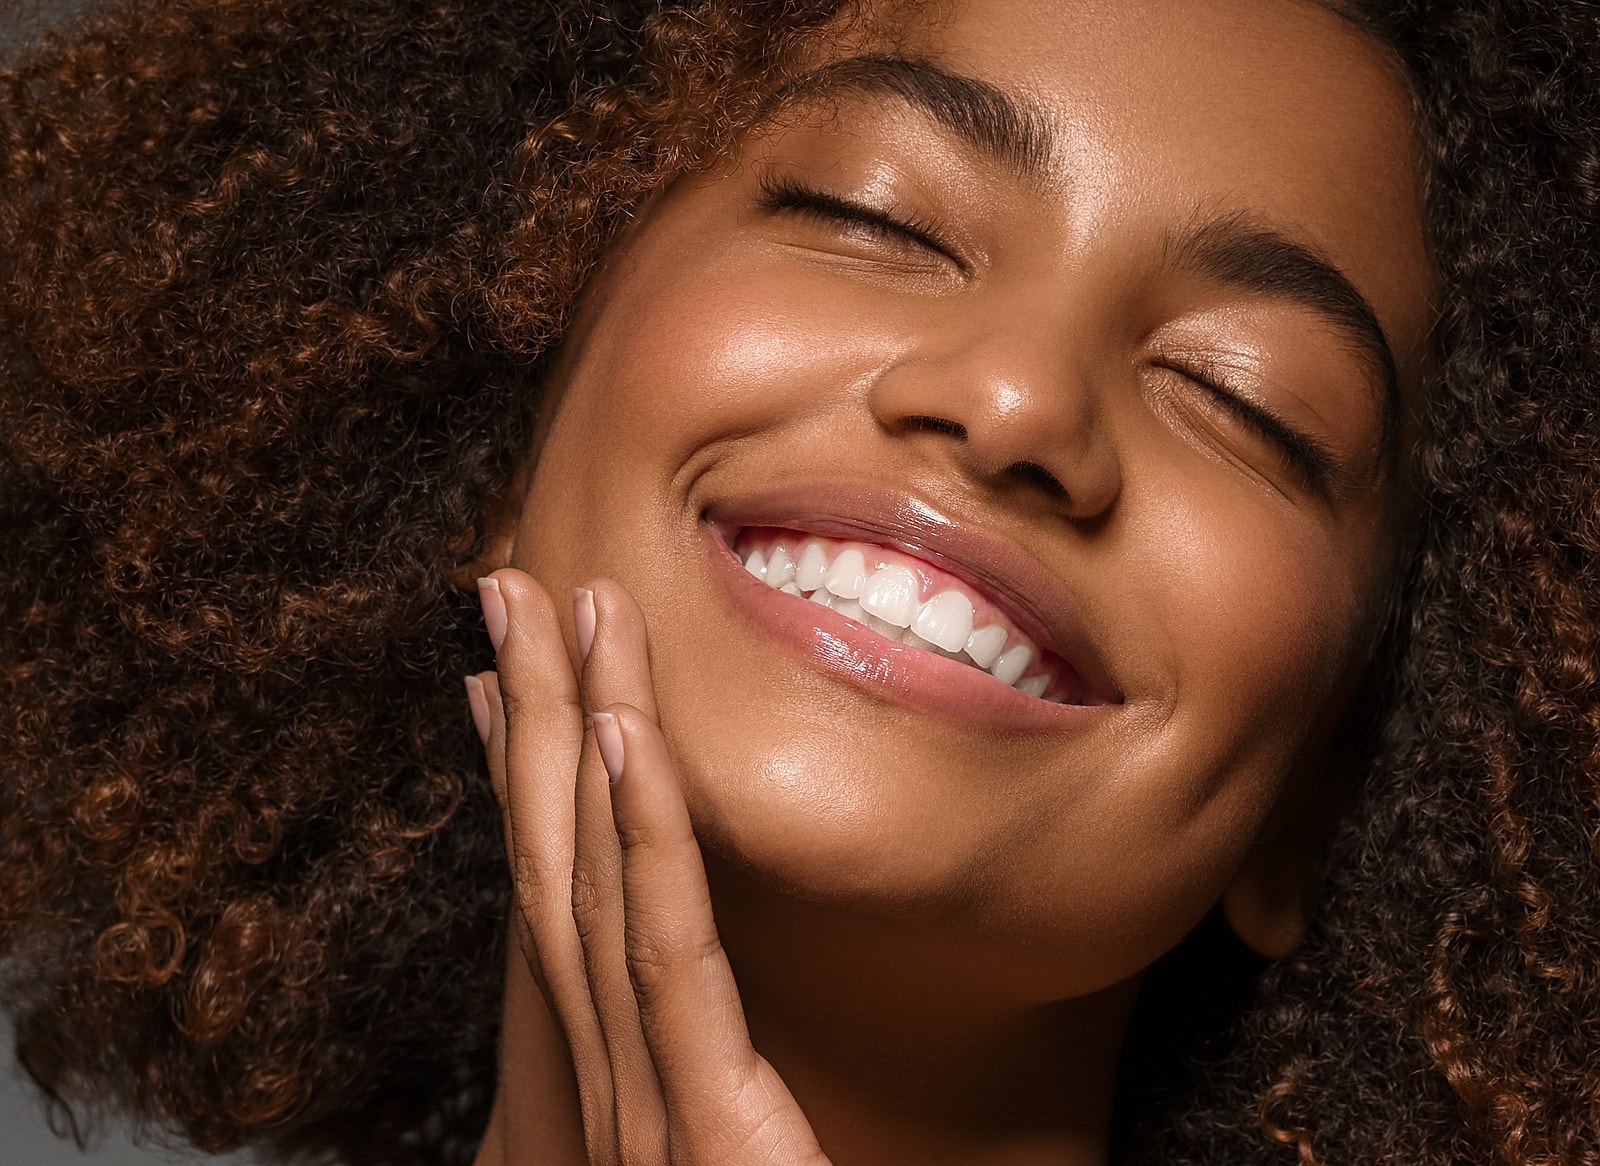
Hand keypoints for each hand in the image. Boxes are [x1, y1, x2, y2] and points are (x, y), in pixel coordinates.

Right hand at [467, 569, 831, 1165]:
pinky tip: (625, 733)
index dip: (527, 778)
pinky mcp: (707, 1125)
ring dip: (577, 726)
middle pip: (556, 859)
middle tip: (507, 590)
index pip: (563, 902)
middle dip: (532, 712)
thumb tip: (733, 1047)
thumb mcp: (745, 1159)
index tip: (501, 681)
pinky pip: (668, 949)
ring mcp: (644, 1106)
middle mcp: (613, 1082)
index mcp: (628, 1087)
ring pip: (596, 875)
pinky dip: (643, 831)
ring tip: (566, 608)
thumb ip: (724, 1094)